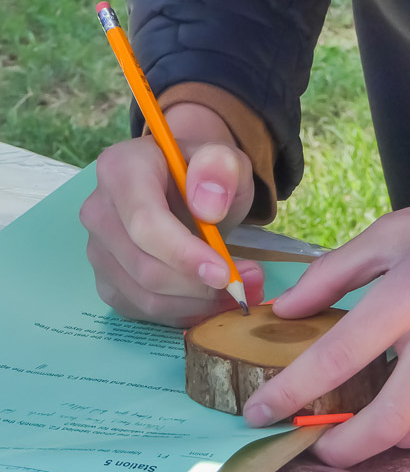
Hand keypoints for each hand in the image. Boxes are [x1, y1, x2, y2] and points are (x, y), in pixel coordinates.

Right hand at [80, 103, 263, 326]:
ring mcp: (99, 251)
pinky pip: (145, 311)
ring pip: (146, 298)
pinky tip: (213, 300)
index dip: (185, 256)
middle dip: (201, 287)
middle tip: (248, 283)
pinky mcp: (109, 281)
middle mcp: (99, 212)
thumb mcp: (225, 159)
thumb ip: (219, 168)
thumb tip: (208, 207)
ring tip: (240, 291)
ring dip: (199, 305)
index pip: (145, 224)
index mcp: (119, 171)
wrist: (187, 187)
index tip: (225, 274)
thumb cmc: (204, 174)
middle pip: (146, 269)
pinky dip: (185, 312)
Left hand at [244, 147, 409, 466]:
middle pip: (382, 422)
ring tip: (364, 416)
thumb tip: (285, 310)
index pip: (337, 357)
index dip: (290, 392)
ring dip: (380, 435)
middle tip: (312, 443)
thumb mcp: (395, 231)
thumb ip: (333, 272)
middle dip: (336, 447)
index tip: (260, 414)